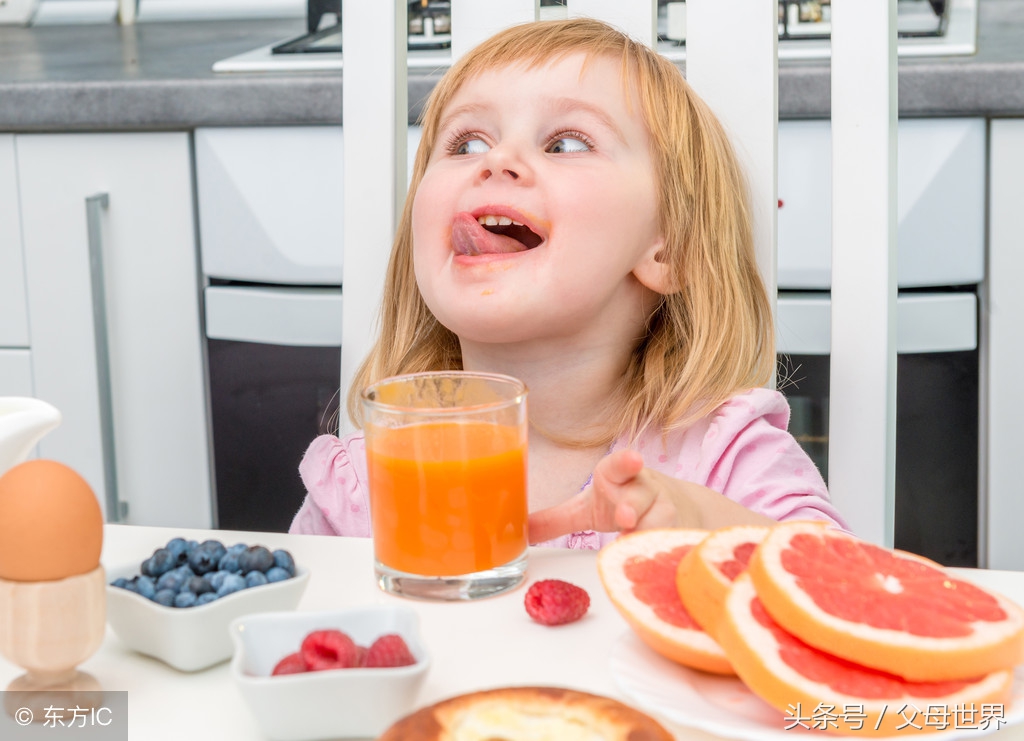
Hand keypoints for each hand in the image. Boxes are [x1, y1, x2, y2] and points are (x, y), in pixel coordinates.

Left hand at [527, 449, 694, 543]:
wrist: (675, 508)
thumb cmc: (621, 502)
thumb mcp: (587, 509)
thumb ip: (555, 519)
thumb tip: (519, 530)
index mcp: (618, 476)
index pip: (621, 464)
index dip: (626, 463)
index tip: (632, 460)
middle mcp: (643, 490)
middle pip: (640, 496)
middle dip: (632, 506)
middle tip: (624, 518)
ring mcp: (665, 511)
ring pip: (660, 522)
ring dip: (649, 533)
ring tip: (637, 543)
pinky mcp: (679, 533)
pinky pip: (674, 544)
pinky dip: (665, 553)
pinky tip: (661, 563)